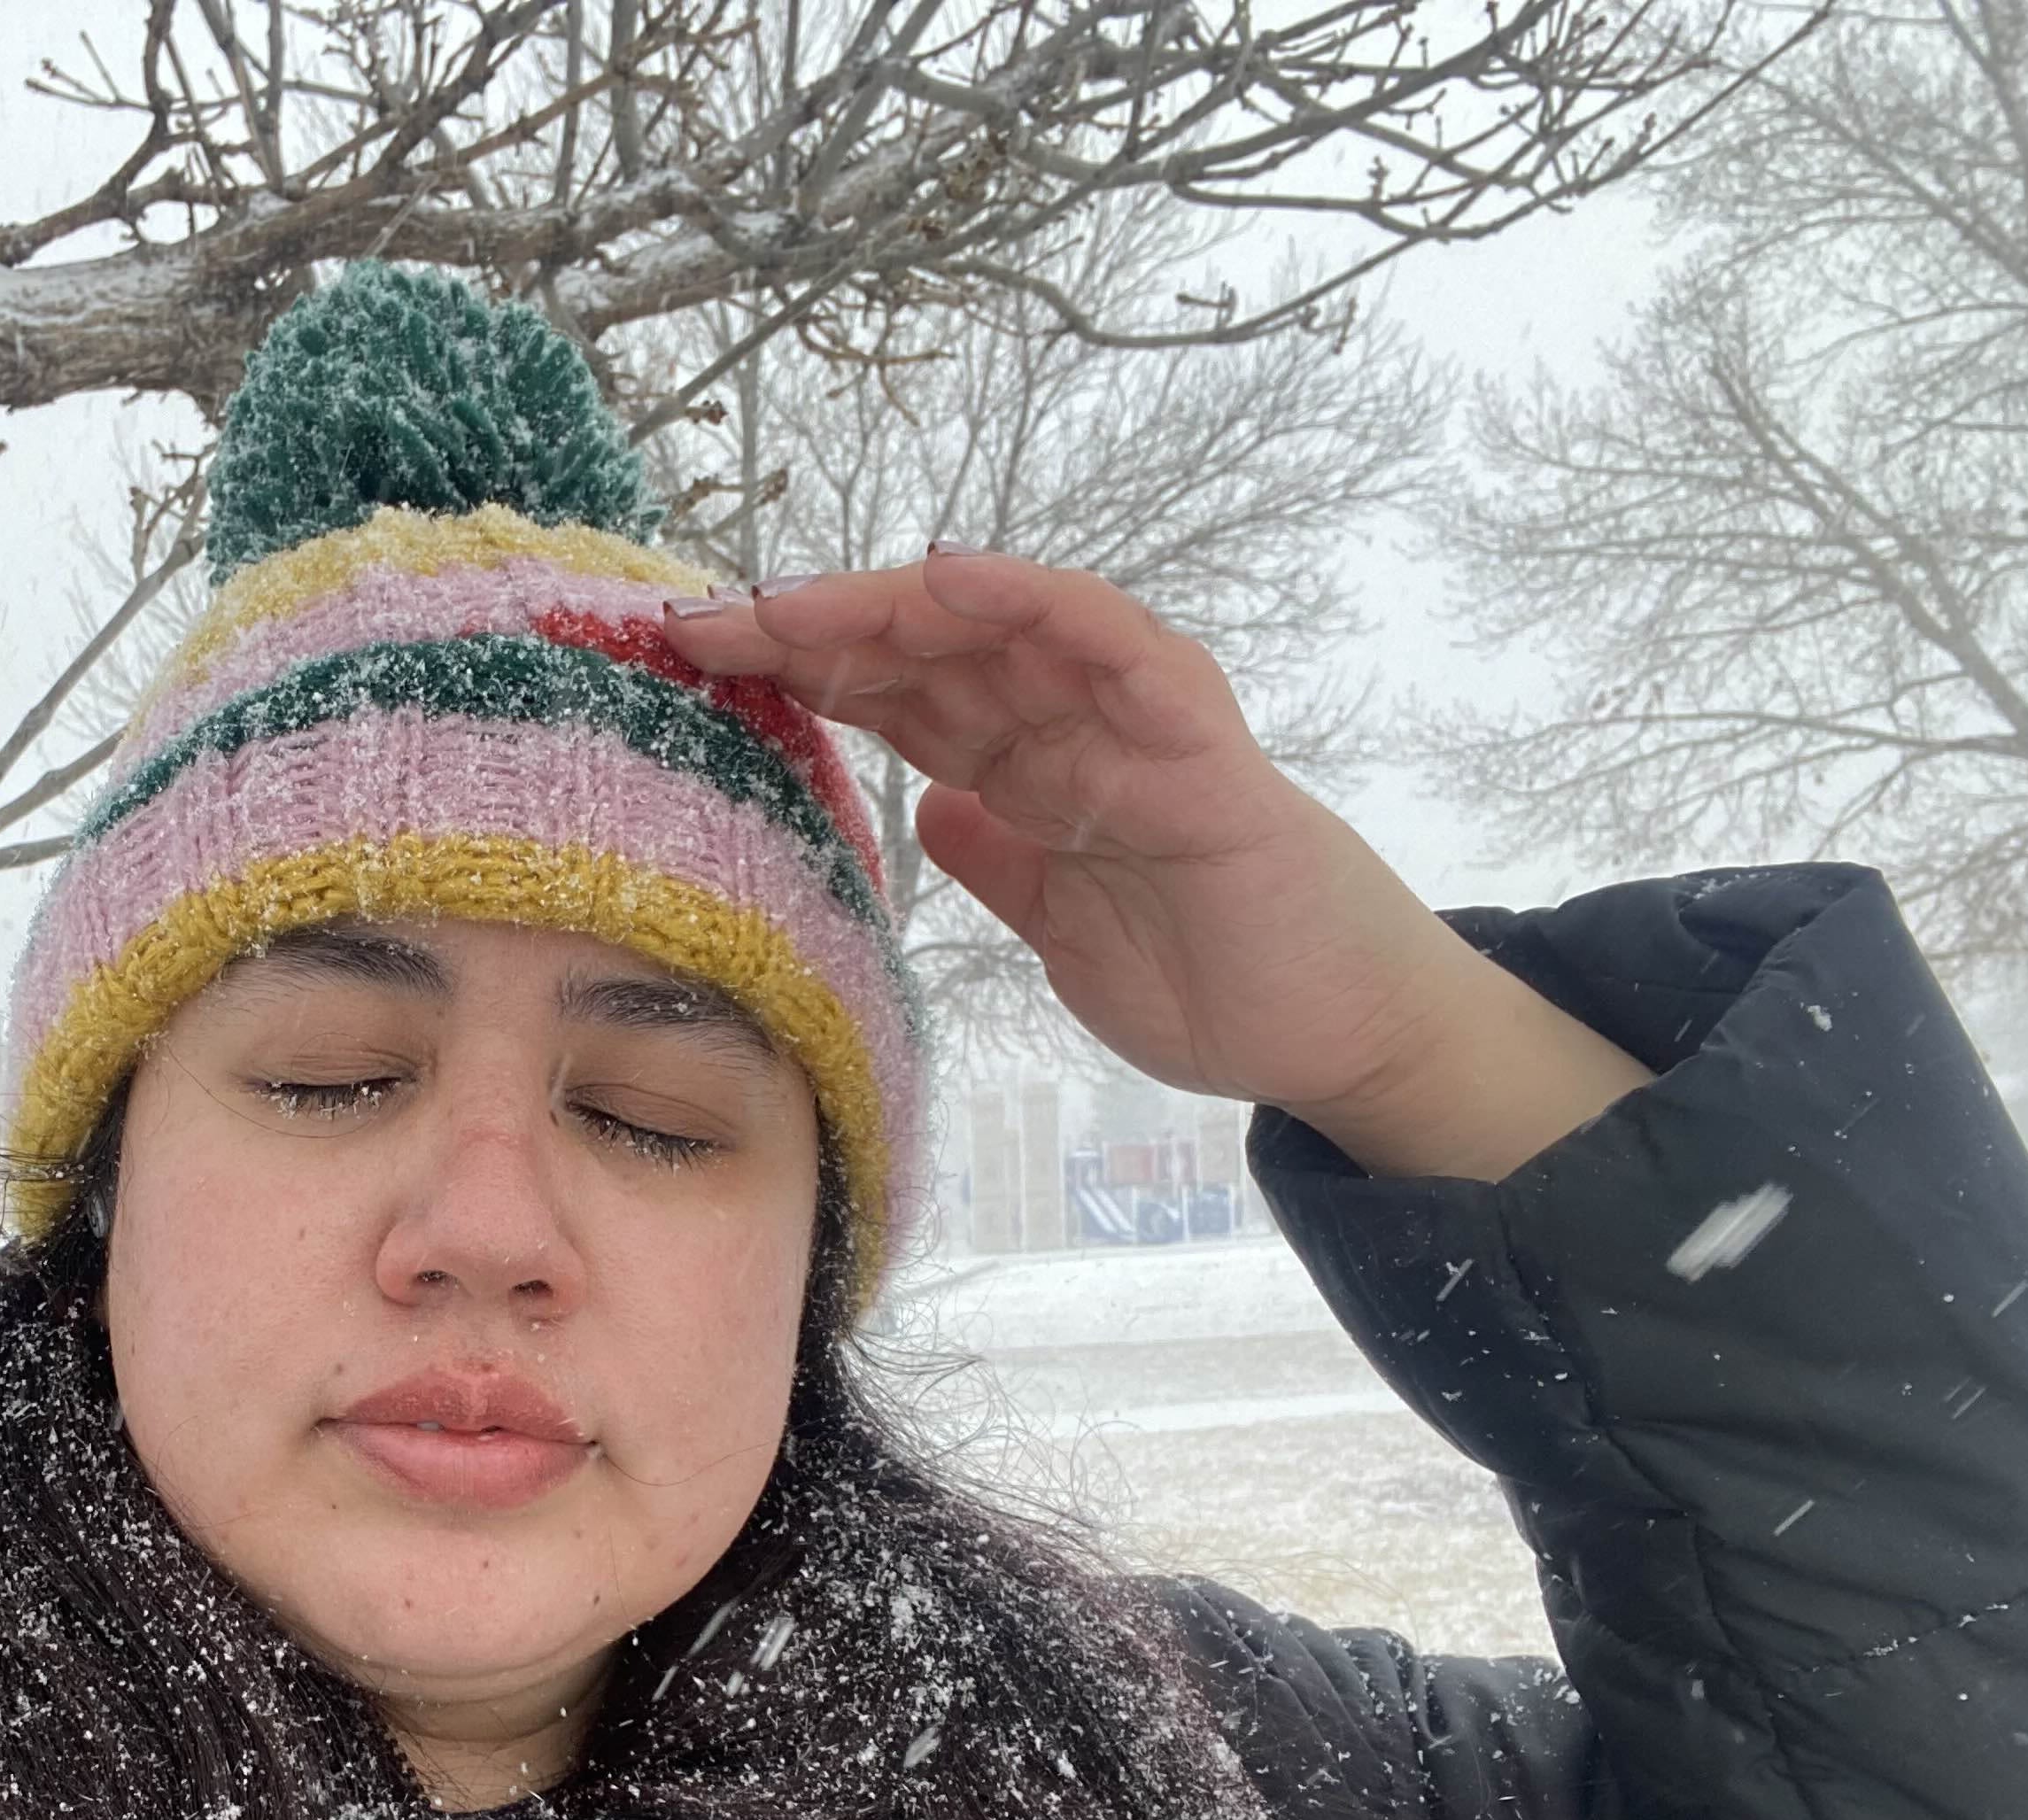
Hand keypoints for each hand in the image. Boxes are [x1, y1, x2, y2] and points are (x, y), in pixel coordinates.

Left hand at [659, 549, 1647, 1181]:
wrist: (1332, 1034)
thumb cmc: (1212, 976)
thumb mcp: (1058, 924)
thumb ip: (997, 858)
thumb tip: (925, 810)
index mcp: (1031, 767)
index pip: (898, 694)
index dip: (798, 671)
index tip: (695, 666)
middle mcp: (1073, 725)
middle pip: (926, 649)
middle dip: (811, 628)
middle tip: (701, 622)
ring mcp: (1135, 724)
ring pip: (1000, 627)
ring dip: (892, 603)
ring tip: (790, 596)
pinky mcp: (1196, 749)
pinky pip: (1111, 649)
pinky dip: (1034, 602)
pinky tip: (952, 577)